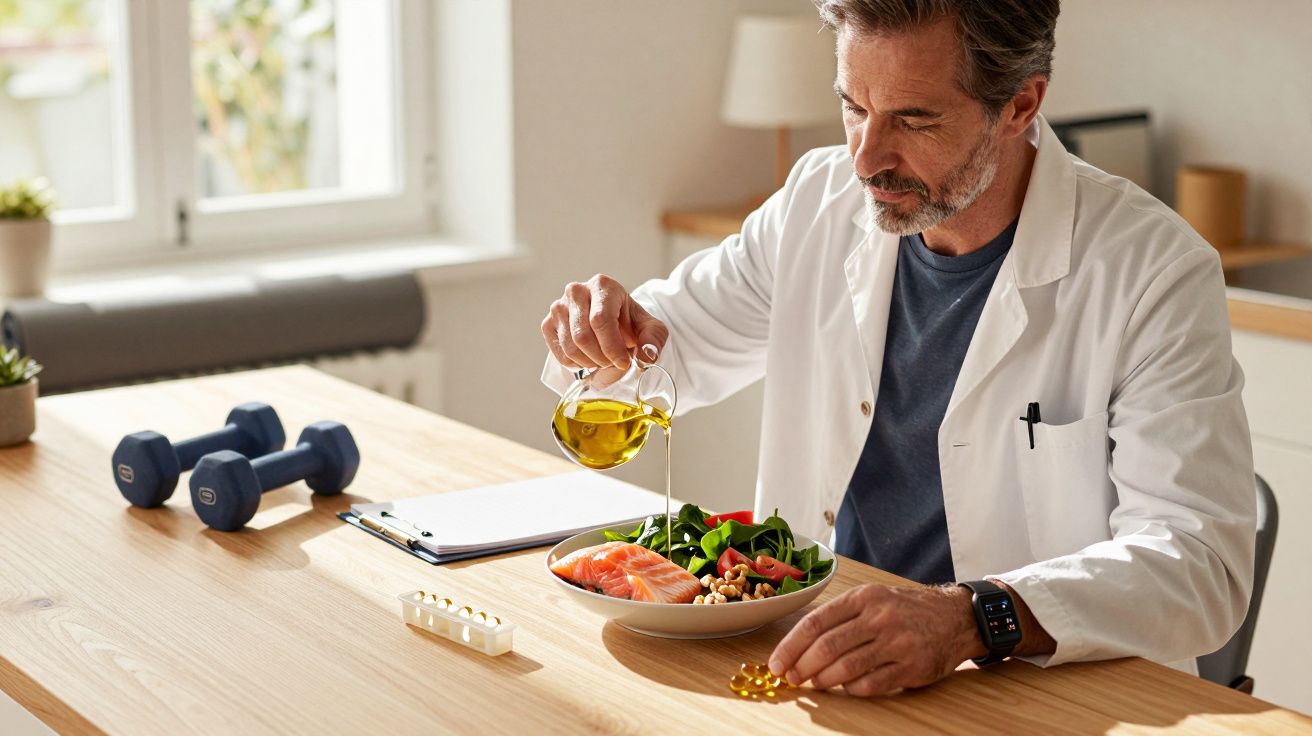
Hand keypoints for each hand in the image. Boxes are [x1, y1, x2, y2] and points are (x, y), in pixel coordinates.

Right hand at [541, 274, 667, 370]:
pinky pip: (560, 354)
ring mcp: (558, 307)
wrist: (612, 320)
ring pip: (571, 348)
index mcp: (602, 286)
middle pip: (583, 337)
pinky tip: (589, 358)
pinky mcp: (548, 324)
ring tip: (603, 360)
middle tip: (614, 363)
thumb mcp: (650, 327)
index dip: (612, 347)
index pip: (600, 320)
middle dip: (602, 358)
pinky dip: (577, 364)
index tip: (624, 363)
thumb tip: (647, 356)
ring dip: (590, 363)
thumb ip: (654, 339)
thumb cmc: (629, 322)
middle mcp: (576, 291)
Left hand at [768, 584, 983, 696]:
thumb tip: (799, 647)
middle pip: (827, 647)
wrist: (954, 617)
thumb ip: (840, 618)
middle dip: (801, 667)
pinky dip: (851, 689)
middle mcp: (879, 617)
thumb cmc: (904, 610)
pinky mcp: (912, 666)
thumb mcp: (872, 599)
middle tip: (790, 679)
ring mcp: (897, 642)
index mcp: (863, 597)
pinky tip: (844, 688)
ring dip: (822, 680)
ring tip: (812, 684)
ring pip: (846, 667)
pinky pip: (871, 684)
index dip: (791, 646)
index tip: (777, 662)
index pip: (816, 622)